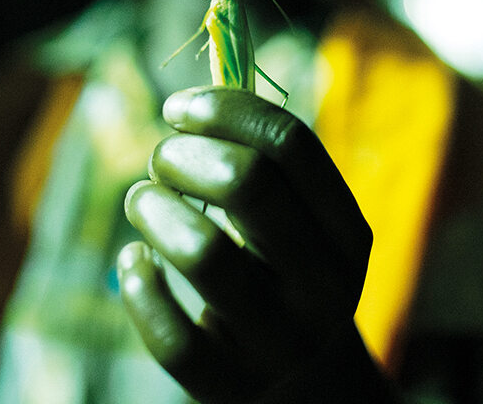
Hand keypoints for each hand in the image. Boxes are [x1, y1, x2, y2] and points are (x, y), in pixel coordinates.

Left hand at [117, 86, 399, 402]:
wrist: (307, 386)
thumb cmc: (284, 274)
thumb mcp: (301, 223)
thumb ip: (262, 165)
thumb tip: (189, 107)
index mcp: (347, 232)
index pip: (289, 143)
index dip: (223, 110)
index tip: (179, 110)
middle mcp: (323, 287)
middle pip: (246, 184)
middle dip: (182, 155)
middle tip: (161, 160)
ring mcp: (279, 342)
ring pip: (202, 252)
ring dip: (152, 208)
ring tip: (142, 202)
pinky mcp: (229, 385)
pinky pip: (169, 333)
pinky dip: (137, 282)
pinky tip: (135, 261)